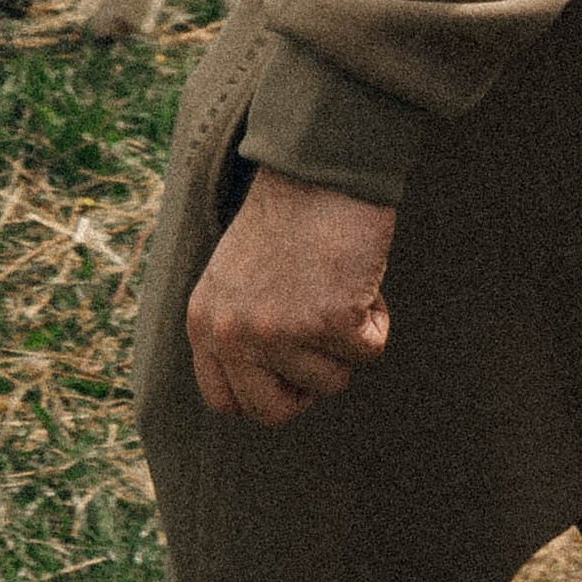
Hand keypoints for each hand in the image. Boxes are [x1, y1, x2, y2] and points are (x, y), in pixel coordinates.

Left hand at [187, 166, 395, 424]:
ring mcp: (279, 332)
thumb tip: (268, 387)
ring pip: (330, 382)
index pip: (224, 401)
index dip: (265, 394)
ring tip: (336, 285)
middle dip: (307, 386)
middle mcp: (233, 334)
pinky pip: (370, 351)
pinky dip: (376, 320)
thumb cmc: (288, 219)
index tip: (289, 374)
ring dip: (345, 342)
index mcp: (204, 323)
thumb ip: (238, 330)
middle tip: (323, 344)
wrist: (319, 169)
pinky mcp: (329, 322)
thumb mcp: (235, 279)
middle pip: (272, 412)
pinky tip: (360, 278)